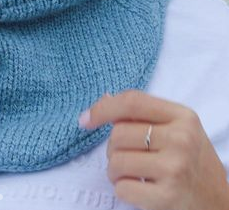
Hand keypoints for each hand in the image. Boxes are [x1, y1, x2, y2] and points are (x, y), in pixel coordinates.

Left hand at [79, 90, 228, 209]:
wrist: (219, 202)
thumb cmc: (192, 161)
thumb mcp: (178, 128)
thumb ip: (144, 113)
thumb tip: (104, 100)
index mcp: (182, 116)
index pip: (132, 101)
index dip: (103, 108)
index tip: (85, 119)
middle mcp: (181, 139)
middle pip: (118, 133)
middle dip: (113, 148)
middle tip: (128, 157)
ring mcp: (175, 168)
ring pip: (116, 161)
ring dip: (115, 171)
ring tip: (132, 174)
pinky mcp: (167, 197)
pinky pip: (122, 188)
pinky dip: (123, 189)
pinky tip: (140, 189)